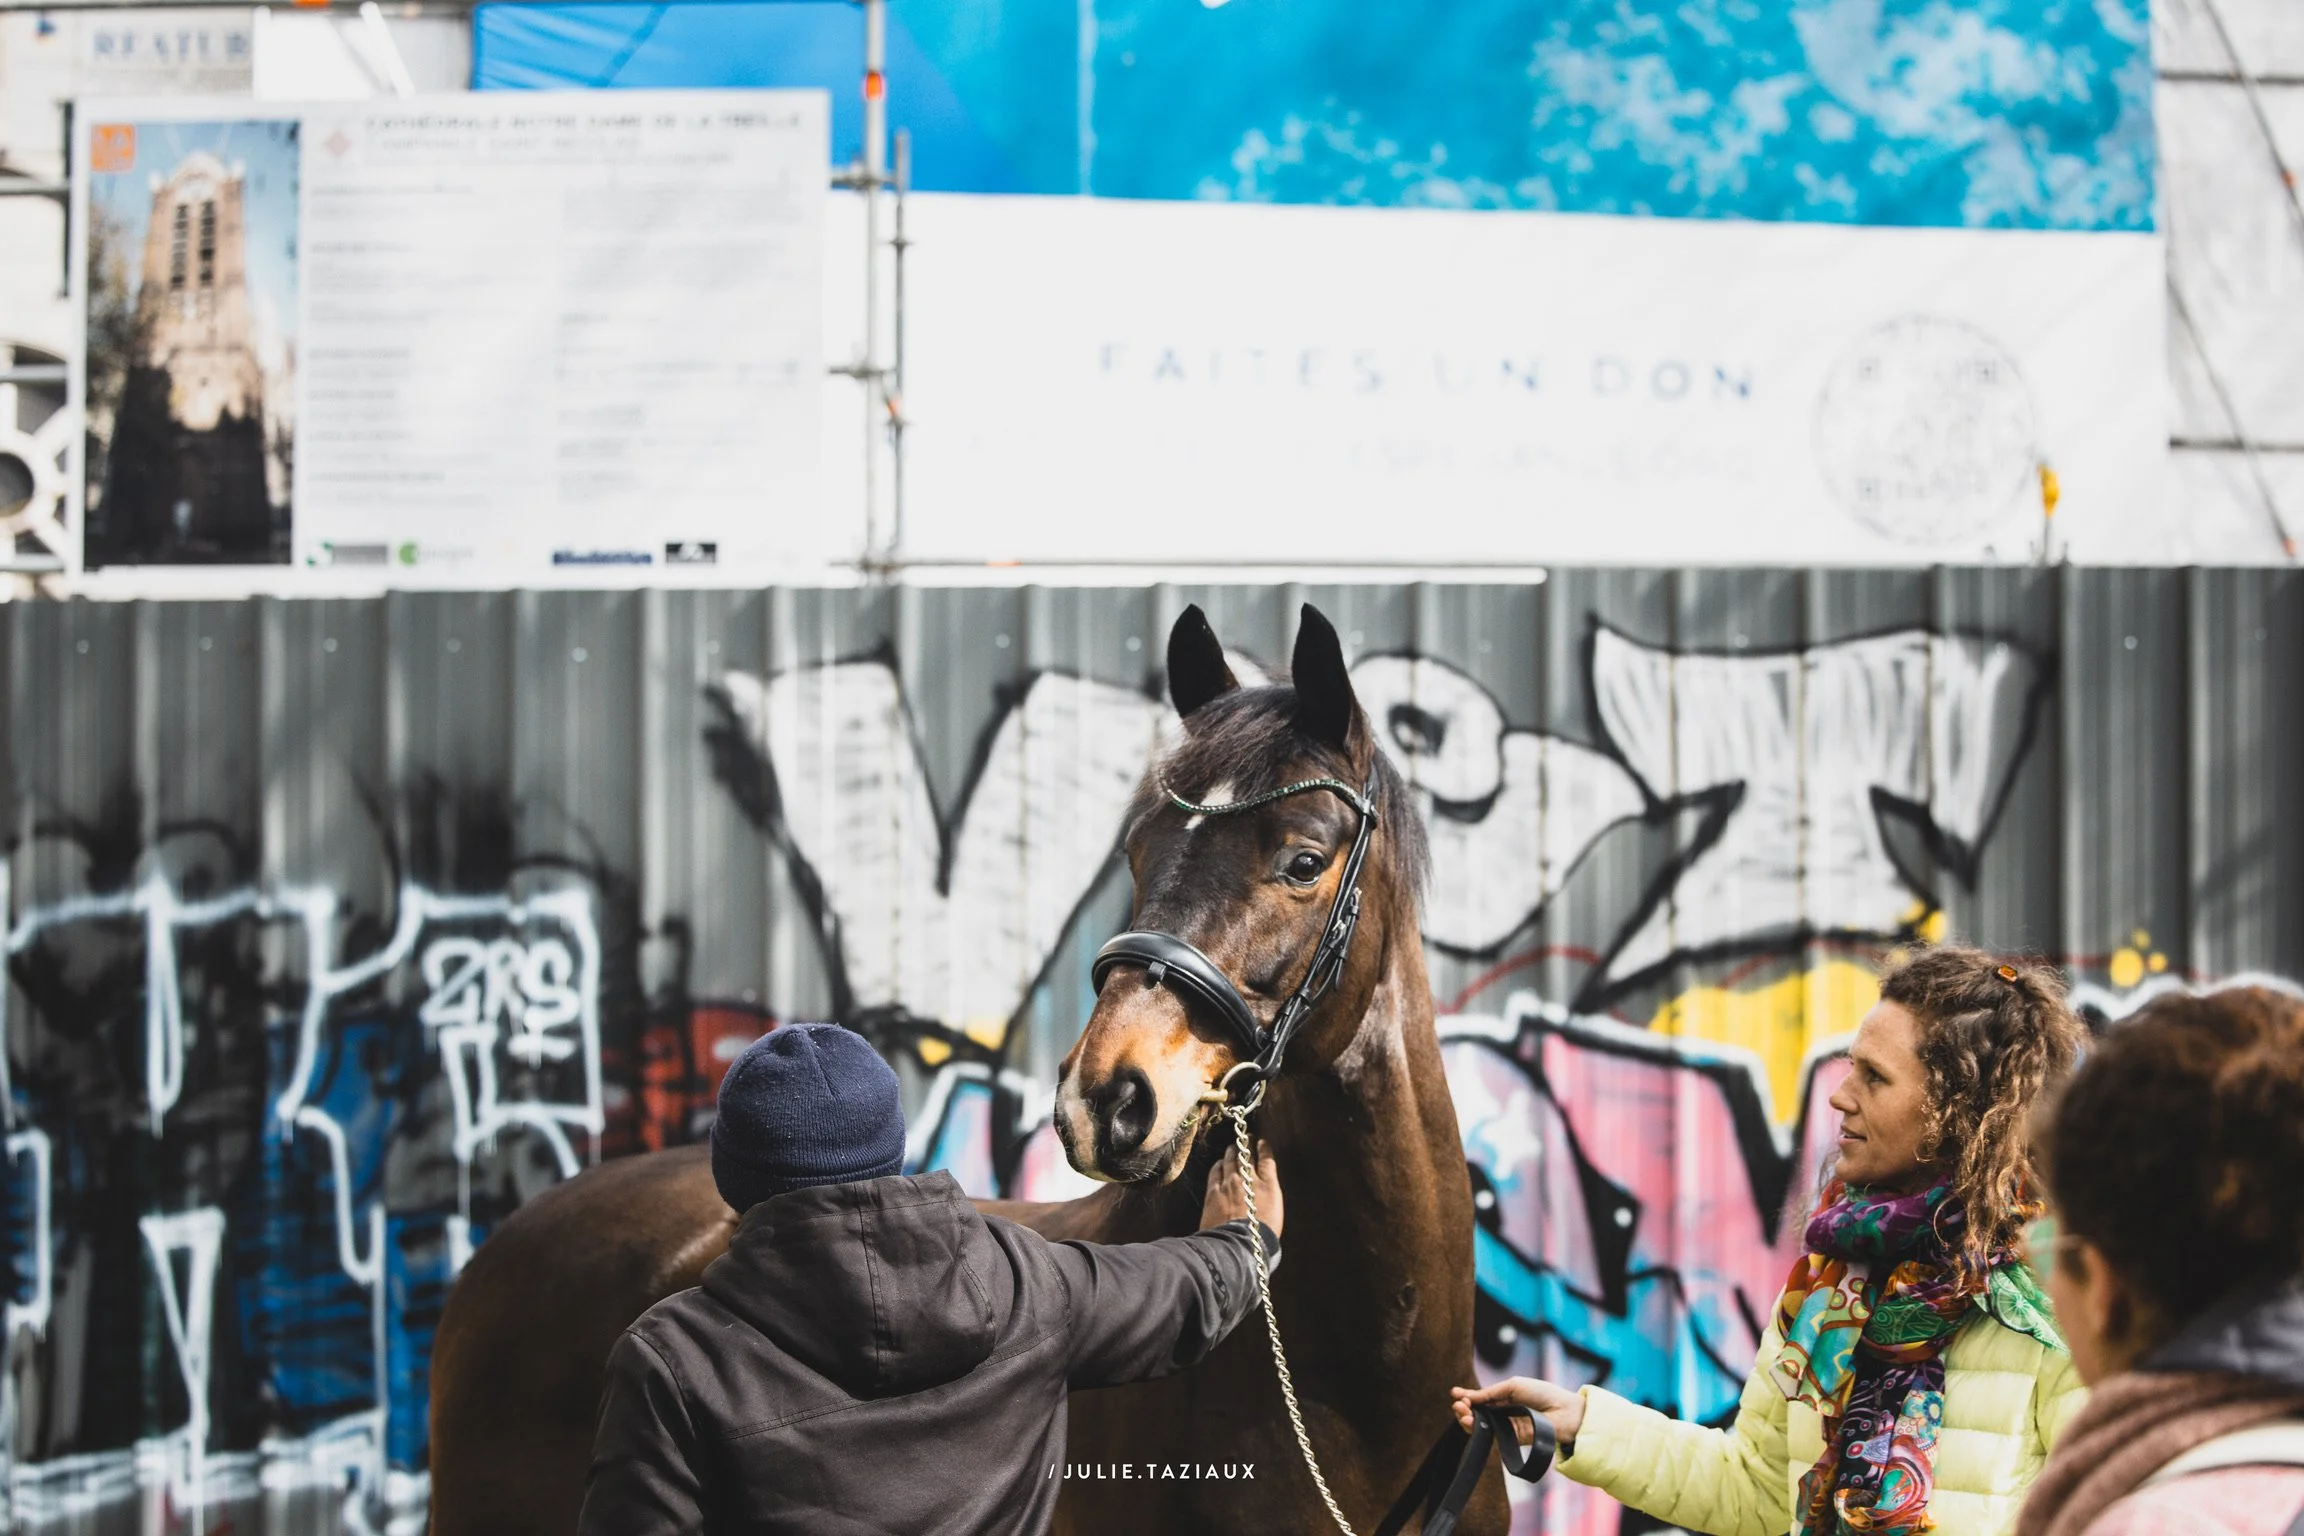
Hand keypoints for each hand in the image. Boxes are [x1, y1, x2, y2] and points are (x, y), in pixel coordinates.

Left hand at [1198, 1136, 1282, 1239]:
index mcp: (1268, 1186)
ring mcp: (1229, 1183)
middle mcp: (1248, 1179)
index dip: (1263, 1148)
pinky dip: (1218, 1165)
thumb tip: (1263, 1194)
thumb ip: (1268, 1198)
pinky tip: (1219, 1163)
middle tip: (1246, 1138)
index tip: (1262, 1142)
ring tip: (1232, 1148)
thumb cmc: (1262, 1236)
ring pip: (1229, 1160)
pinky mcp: (1213, 1191)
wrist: (1238, 1245)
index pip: (1266, 1159)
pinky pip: (1216, 1172)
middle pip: (1246, 1156)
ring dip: (1231, 1152)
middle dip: (1246, 1145)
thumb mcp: (1275, 1215)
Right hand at [1450, 1377, 1584, 1448]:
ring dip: (1467, 1419)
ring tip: (1462, 1413)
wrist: (1564, 1412)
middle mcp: (1503, 1413)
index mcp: (1504, 1397)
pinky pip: (1492, 1436)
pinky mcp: (1511, 1440)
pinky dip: (1479, 1430)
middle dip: (1464, 1409)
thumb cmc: (1542, 1394)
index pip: (1480, 1399)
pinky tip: (1471, 1422)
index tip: (1455, 1393)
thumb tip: (1468, 1397)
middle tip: (1457, 1405)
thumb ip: (1490, 1393)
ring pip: (1481, 1426)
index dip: (1467, 1397)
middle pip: (1477, 1413)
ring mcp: (1507, 1426)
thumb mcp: (1513, 1386)